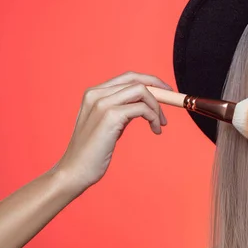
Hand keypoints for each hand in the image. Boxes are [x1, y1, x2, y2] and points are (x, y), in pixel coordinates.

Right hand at [53, 71, 171, 193]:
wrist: (75, 171)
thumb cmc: (92, 152)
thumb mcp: (107, 125)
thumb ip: (121, 111)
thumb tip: (144, 105)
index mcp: (94, 93)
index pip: (128, 77)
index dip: (150, 81)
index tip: (165, 91)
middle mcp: (96, 94)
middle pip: (136, 79)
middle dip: (159, 89)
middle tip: (172, 101)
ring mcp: (102, 103)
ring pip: (142, 91)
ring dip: (157, 107)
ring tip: (160, 124)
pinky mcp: (110, 116)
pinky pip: (143, 109)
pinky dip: (154, 118)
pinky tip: (155, 130)